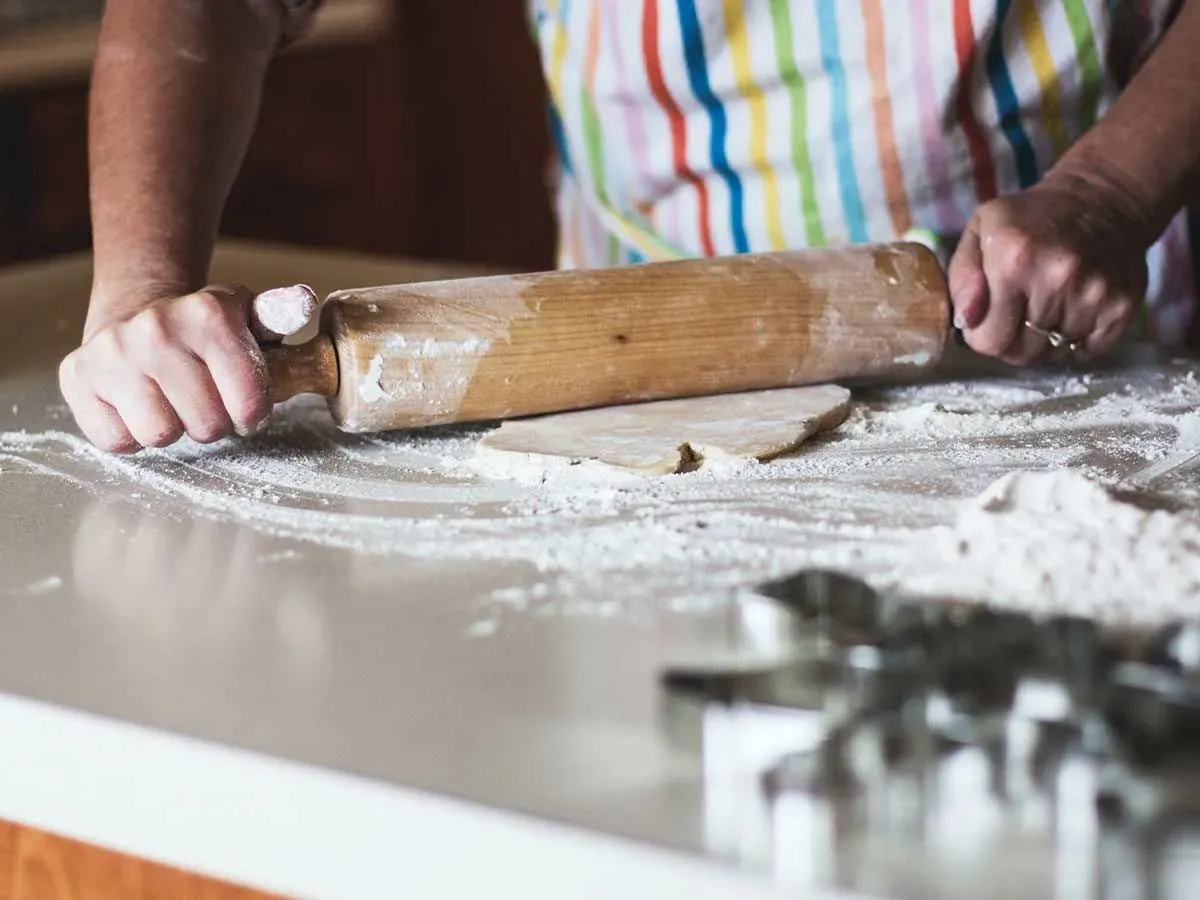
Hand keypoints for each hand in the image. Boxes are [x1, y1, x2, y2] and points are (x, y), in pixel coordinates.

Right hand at [60, 284, 274, 452]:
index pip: (248, 403)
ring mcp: (112, 353)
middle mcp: (156, 329)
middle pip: (206, 426)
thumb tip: (304, 302)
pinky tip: (139, 405)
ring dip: (173, 428)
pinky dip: (131, 433)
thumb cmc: (205, 333)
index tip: (246, 408)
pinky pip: (117, 440)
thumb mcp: (249, 319)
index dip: (252, 415)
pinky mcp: (77, 377)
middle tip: (206, 402)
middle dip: (213, 422)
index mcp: (209, 314)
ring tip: (173, 402)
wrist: (136, 315)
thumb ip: (281, 314)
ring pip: (160, 435)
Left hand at [947, 171, 1150, 364]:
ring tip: (1047, 304)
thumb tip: (966, 321)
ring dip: (1046, 339)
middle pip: (1022, 353)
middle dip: (1012, 341)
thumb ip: (961, 279)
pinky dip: (1078, 340)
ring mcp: (1094, 294)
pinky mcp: (1122, 306)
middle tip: (1018, 314)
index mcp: (1014, 260)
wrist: (1103, 198)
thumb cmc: (1029, 220)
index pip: (989, 341)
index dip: (983, 335)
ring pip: (1054, 354)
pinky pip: (1088, 351)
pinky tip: (1074, 308)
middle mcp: (1057, 278)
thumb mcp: (980, 232)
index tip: (989, 317)